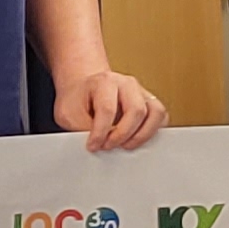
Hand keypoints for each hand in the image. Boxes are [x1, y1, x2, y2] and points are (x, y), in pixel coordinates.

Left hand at [52, 67, 168, 150]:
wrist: (84, 89)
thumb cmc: (78, 99)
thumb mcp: (68, 113)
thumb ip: (81, 128)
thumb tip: (99, 144)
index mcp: (105, 82)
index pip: (108, 109)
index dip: (100, 132)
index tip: (93, 146)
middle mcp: (127, 84)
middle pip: (136, 110)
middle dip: (122, 134)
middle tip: (109, 146)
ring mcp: (141, 92)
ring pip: (154, 113)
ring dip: (141, 134)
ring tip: (126, 144)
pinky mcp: (149, 102)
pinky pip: (161, 116)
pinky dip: (152, 130)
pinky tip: (136, 137)